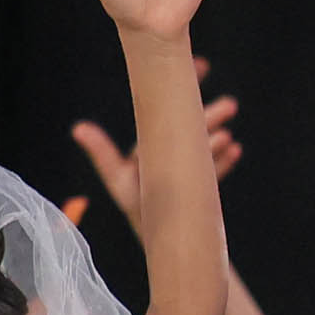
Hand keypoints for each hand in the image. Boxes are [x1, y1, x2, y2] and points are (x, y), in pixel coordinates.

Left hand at [69, 54, 241, 226]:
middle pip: (187, 131)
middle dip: (208, 117)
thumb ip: (103, 154)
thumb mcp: (121, 182)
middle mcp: (162, 158)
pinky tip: (236, 150)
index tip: (198, 69)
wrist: (158, 245)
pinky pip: (209, 172)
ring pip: (200, 148)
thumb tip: (78, 127)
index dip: (179, 93)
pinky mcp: (192, 192)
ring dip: (216, 136)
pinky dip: (220, 162)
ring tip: (231, 131)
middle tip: (231, 105)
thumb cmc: (137, 211)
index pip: (163, 115)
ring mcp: (179, 175)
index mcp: (147, 148)